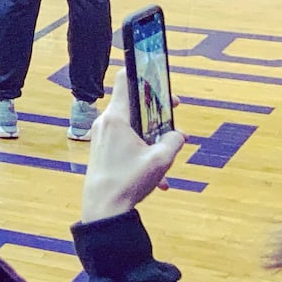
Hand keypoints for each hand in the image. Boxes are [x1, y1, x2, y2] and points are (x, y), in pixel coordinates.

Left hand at [80, 69, 184, 223]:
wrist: (103, 208)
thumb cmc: (128, 181)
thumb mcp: (161, 160)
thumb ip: (174, 141)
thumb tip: (179, 134)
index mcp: (117, 117)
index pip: (125, 80)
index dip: (144, 73)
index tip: (160, 76)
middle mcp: (106, 122)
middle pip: (134, 103)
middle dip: (157, 109)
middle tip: (175, 112)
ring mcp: (102, 136)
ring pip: (133, 127)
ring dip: (153, 137)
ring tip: (169, 151)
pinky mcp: (102, 150)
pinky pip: (126, 144)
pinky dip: (143, 153)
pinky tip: (159, 179)